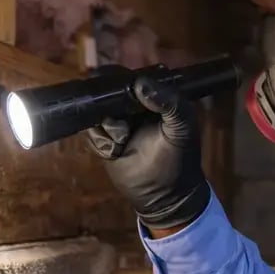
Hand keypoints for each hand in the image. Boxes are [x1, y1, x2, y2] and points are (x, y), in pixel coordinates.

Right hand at [86, 75, 210, 230]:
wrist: (166, 196)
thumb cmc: (180, 158)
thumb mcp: (182, 126)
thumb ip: (169, 101)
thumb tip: (140, 83)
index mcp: (150, 96)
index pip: (127, 77)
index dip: (116, 79)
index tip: (111, 86)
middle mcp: (129, 106)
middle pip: (104, 93)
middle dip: (105, 104)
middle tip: (119, 122)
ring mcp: (114, 124)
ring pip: (95, 114)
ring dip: (106, 127)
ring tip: (123, 141)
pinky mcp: (103, 142)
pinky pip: (92, 133)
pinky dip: (101, 141)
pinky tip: (116, 151)